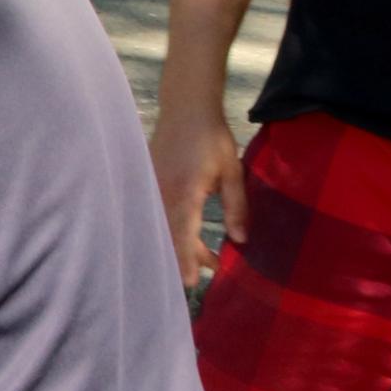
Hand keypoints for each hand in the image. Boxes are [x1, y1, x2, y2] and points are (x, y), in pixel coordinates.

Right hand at [150, 108, 245, 290]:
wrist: (186, 108)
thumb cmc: (212, 138)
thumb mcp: (232, 171)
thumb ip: (236, 206)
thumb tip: (240, 240)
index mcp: (185, 192)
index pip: (182, 234)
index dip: (186, 259)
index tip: (189, 282)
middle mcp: (163, 193)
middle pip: (168, 235)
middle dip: (185, 258)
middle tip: (205, 274)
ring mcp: (153, 188)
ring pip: (163, 226)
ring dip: (181, 244)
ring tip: (206, 258)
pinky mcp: (150, 184)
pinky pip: (158, 214)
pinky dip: (172, 228)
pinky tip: (189, 236)